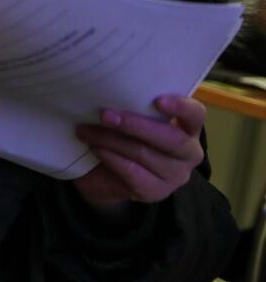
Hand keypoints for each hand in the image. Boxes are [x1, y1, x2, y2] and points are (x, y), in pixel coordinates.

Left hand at [73, 95, 204, 213]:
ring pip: (144, 153)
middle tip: (105, 115)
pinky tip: (95, 148)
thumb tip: (107, 89)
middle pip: (171, 139)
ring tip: (86, 130)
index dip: (181, 107)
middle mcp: (189, 152)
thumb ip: (132, 107)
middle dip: (135, 125)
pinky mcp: (157, 192)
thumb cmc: (123, 137)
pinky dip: (110, 157)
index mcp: (187, 128)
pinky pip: (132, 172)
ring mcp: (176, 176)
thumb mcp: (130, 118)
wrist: (108, 176)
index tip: (157, 100)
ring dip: (110, 139)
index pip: (195, 115)